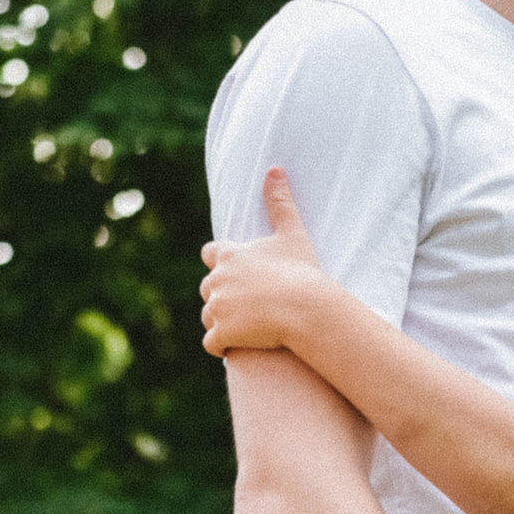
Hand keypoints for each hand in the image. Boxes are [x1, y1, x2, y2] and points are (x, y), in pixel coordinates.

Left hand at [199, 168, 333, 357]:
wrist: (305, 308)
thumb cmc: (301, 271)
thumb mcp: (292, 234)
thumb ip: (280, 202)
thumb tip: (275, 168)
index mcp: (228, 254)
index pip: (210, 254)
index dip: (220, 263)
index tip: (235, 272)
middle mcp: (216, 279)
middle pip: (208, 288)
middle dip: (223, 295)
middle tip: (250, 304)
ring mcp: (216, 308)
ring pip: (209, 316)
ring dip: (222, 321)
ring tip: (249, 325)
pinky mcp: (220, 333)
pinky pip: (211, 342)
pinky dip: (222, 344)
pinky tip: (240, 344)